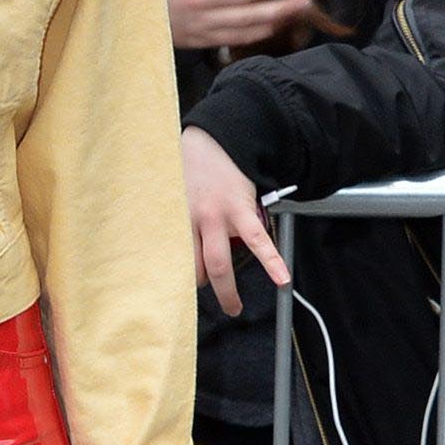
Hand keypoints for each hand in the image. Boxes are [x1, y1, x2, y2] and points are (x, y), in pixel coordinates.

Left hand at [181, 123, 291, 319]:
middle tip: (204, 304)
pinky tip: (282, 279)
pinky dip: (272, 261)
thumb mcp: (170, 193)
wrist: (217, 138)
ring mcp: (218, 217)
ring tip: (233, 307)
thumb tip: (163, 243)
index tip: (174, 294)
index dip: (174, 280)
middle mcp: (193, 221)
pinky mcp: (242, 210)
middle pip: (193, 268)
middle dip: (198, 290)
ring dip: (226, 291)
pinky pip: (258, 241)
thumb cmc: (191, 165)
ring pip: (219, 264)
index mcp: (174, 219)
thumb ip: (170, 220)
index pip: (171, 259)